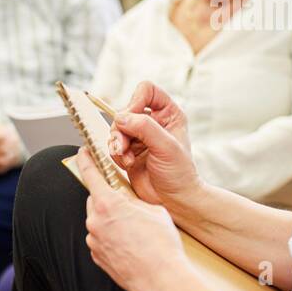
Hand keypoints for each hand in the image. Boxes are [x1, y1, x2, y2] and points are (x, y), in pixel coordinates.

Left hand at [78, 147, 185, 290]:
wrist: (160, 279)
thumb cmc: (161, 244)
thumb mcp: (153, 211)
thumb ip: (134, 201)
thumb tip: (126, 203)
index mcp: (108, 204)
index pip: (92, 175)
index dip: (86, 161)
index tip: (82, 152)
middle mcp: (95, 221)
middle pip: (95, 201)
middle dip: (109, 200)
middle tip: (128, 207)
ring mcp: (94, 240)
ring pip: (98, 222)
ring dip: (111, 221)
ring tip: (135, 232)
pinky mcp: (96, 256)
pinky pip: (100, 240)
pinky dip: (111, 238)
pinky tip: (130, 245)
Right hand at [108, 81, 201, 209]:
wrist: (173, 199)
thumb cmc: (179, 174)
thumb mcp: (167, 147)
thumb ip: (145, 128)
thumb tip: (122, 117)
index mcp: (168, 114)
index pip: (146, 91)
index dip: (135, 101)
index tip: (132, 118)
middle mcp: (152, 122)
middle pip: (125, 111)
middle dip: (121, 130)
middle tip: (124, 146)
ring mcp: (139, 136)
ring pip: (115, 128)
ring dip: (117, 144)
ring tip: (128, 158)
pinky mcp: (128, 150)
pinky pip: (112, 145)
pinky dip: (116, 155)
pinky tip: (128, 164)